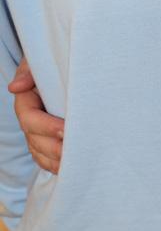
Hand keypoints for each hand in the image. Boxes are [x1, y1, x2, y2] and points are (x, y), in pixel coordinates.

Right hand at [7, 58, 63, 173]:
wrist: (58, 67)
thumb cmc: (49, 63)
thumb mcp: (37, 62)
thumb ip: (28, 72)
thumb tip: (16, 86)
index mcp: (26, 102)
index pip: (30, 118)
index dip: (46, 126)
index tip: (64, 129)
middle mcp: (29, 120)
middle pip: (35, 140)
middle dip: (54, 148)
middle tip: (73, 150)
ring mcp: (35, 133)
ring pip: (40, 152)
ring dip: (55, 160)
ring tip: (73, 162)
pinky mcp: (45, 140)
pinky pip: (44, 157)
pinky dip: (54, 164)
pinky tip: (68, 167)